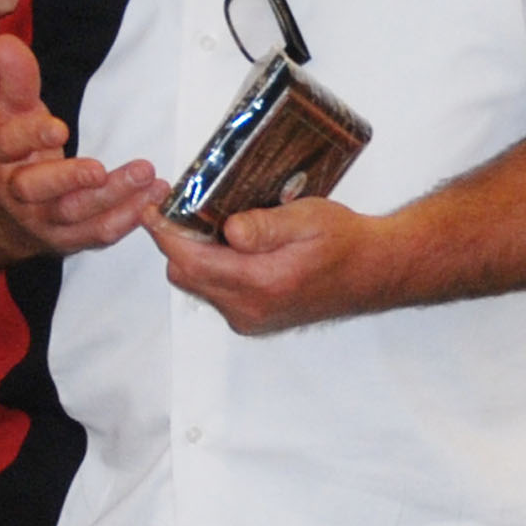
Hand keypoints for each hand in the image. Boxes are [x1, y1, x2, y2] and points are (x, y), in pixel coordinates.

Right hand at [0, 35, 161, 256]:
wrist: (8, 207)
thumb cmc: (18, 148)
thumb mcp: (14, 109)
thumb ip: (17, 78)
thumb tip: (5, 42)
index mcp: (0, 154)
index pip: (9, 143)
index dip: (31, 136)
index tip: (58, 126)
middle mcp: (17, 192)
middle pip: (36, 189)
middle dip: (69, 180)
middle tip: (99, 170)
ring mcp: (42, 220)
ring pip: (74, 213)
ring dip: (112, 198)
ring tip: (146, 177)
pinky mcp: (68, 239)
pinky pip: (96, 233)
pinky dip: (125, 219)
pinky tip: (151, 200)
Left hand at [150, 195, 390, 335]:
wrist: (372, 271)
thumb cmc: (344, 241)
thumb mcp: (308, 218)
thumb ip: (265, 226)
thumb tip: (229, 230)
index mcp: (260, 284)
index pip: (191, 261)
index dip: (165, 233)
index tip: (153, 208)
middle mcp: (248, 309)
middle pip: (187, 275)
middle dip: (176, 241)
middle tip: (181, 206)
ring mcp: (249, 318)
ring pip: (198, 284)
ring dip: (193, 254)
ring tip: (206, 221)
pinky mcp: (253, 319)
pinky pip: (215, 292)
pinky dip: (210, 267)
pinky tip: (228, 243)